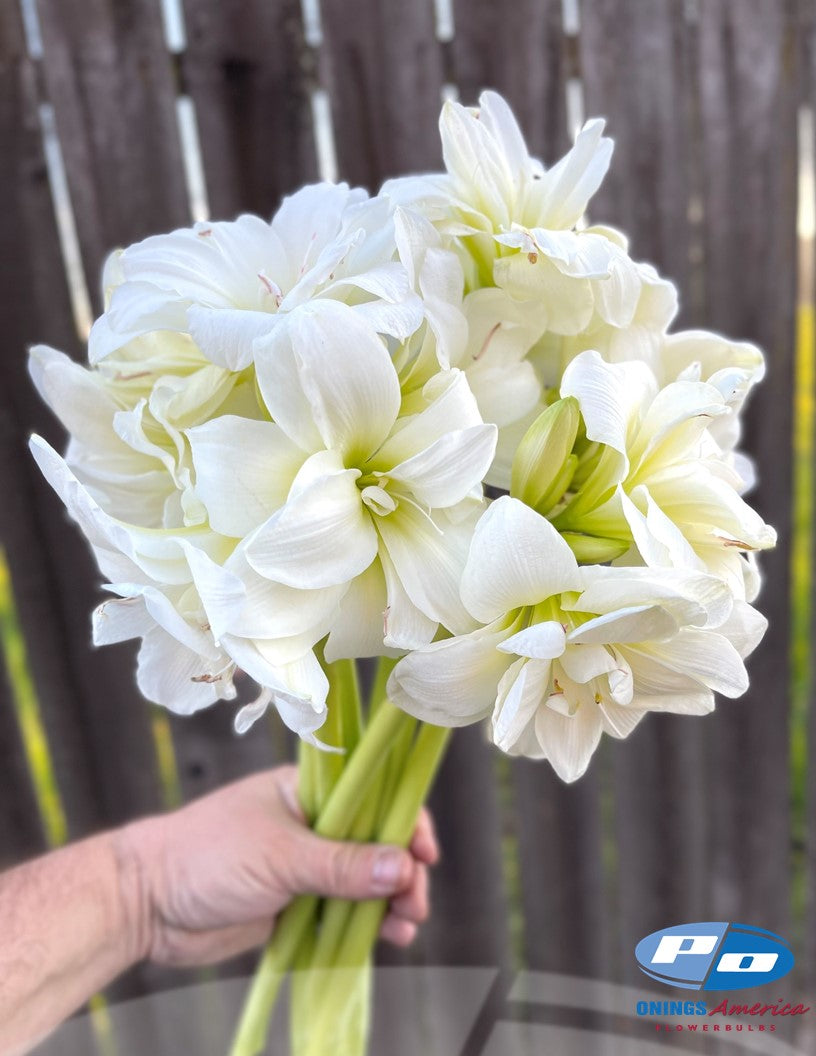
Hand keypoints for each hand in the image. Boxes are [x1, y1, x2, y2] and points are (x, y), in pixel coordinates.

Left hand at [116, 766, 437, 967]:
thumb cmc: (206, 856)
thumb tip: (403, 866)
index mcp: (307, 790)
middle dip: (402, 871)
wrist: (146, 904)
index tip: (424, 853)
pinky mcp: (295, 904)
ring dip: (390, 901)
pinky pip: (342, 911)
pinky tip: (385, 938)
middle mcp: (312, 823)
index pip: (372, 795)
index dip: (404, 820)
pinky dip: (367, 924)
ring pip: (364, 881)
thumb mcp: (280, 856)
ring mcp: (304, 866)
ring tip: (405, 926)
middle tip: (413, 902)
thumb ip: (342, 864)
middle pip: (375, 842)